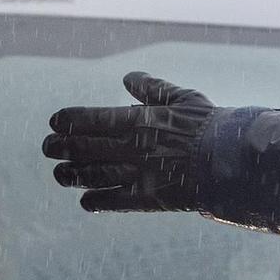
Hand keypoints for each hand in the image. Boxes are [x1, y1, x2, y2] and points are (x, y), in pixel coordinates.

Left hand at [44, 72, 214, 211]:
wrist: (232, 160)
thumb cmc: (209, 125)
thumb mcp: (183, 98)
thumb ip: (152, 88)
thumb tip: (127, 77)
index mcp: (138, 120)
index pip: (91, 119)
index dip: (68, 121)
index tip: (54, 122)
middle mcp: (132, 147)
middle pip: (85, 148)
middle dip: (61, 148)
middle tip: (47, 148)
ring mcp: (138, 174)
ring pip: (93, 175)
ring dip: (72, 175)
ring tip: (59, 174)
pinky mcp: (149, 199)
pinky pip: (114, 202)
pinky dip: (96, 202)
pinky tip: (85, 201)